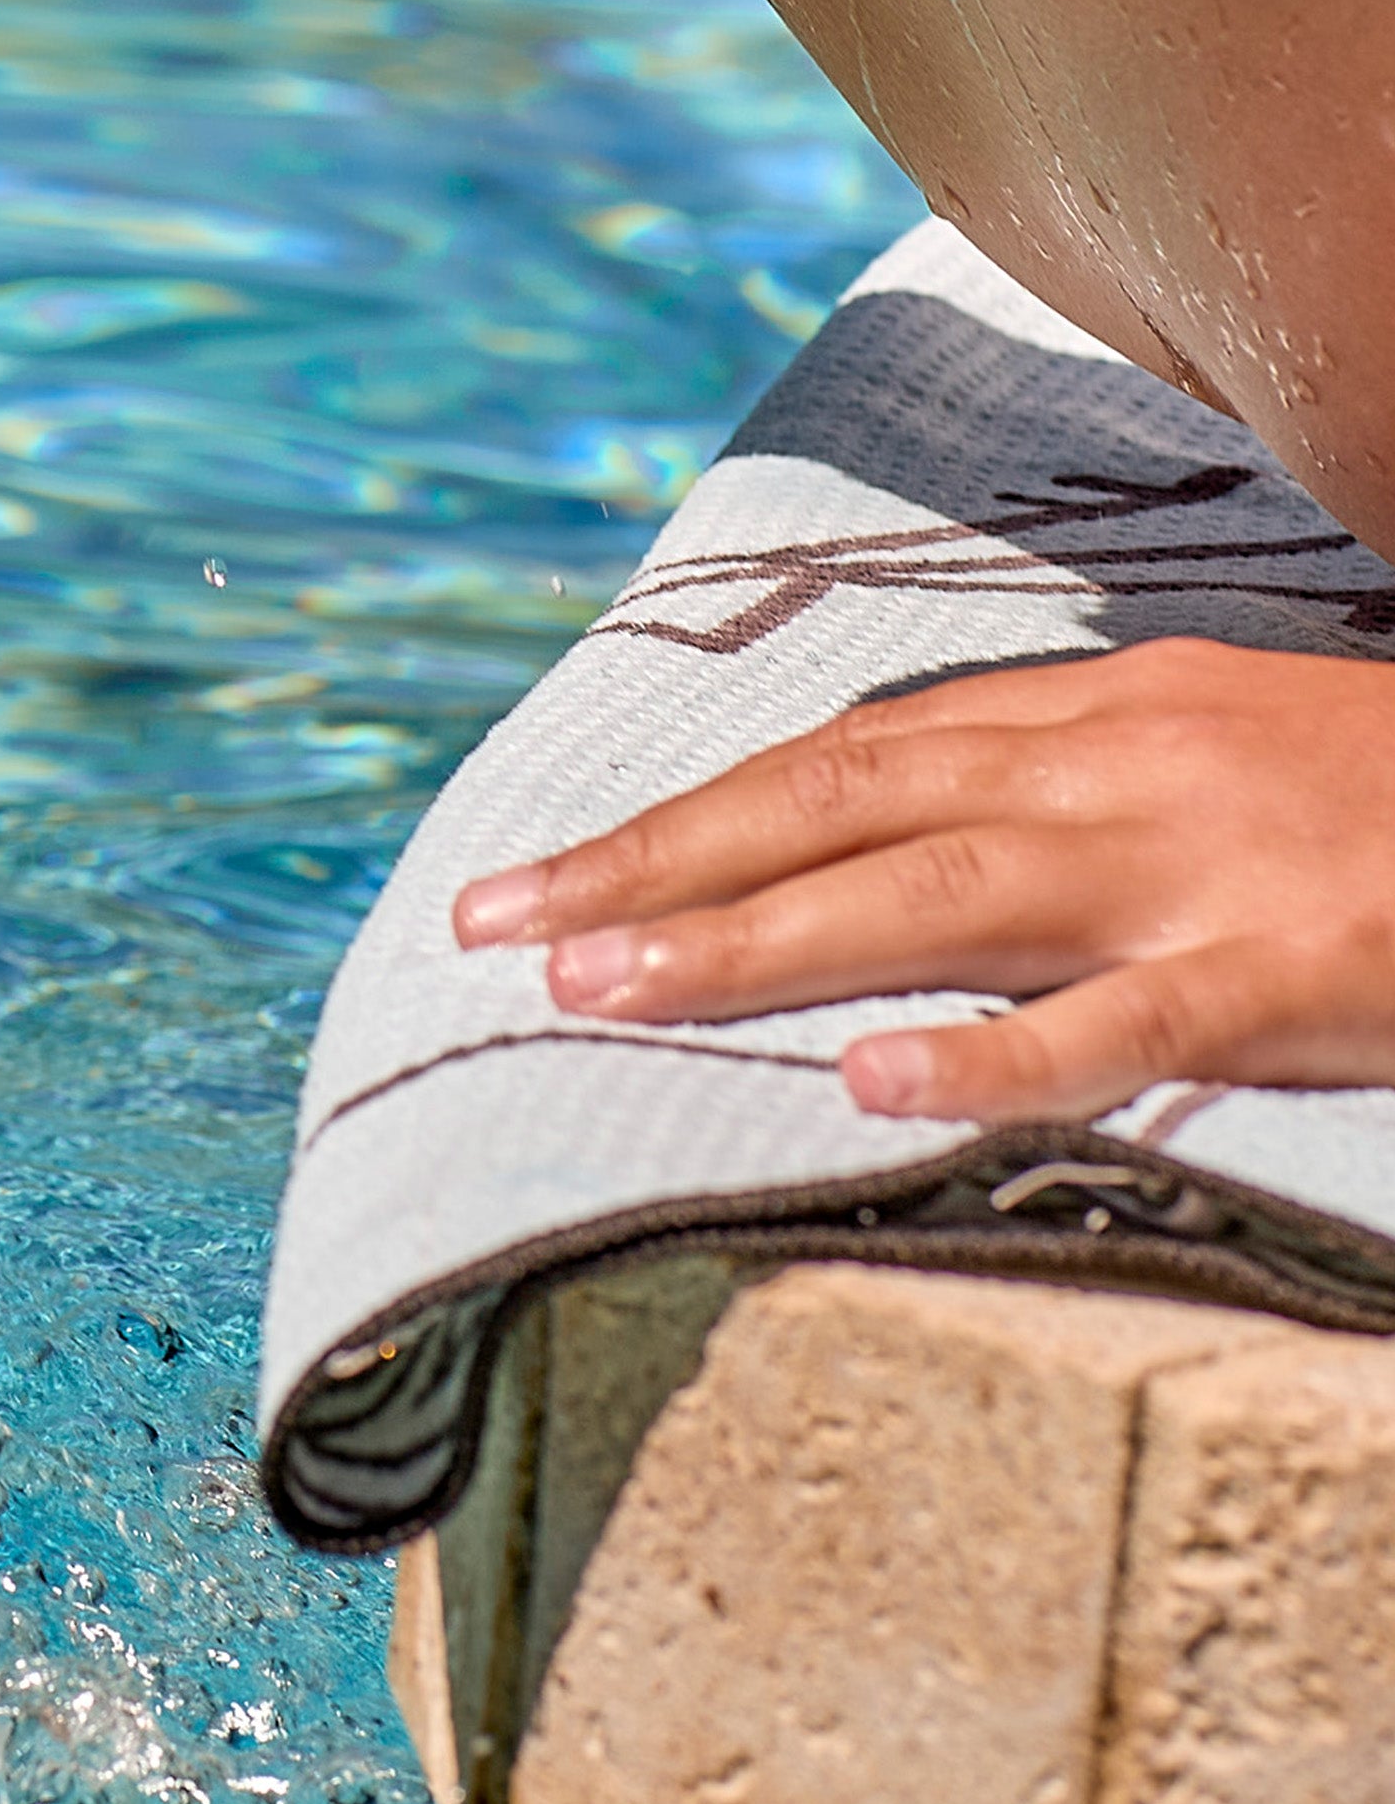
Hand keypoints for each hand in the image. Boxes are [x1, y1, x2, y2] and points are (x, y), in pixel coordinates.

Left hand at [452, 636, 1394, 1123]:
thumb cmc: (1382, 785)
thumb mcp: (1200, 738)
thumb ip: (1050, 769)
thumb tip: (888, 814)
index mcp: (1086, 716)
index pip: (834, 758)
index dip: (683, 815)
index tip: (545, 875)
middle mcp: (1109, 769)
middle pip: (834, 805)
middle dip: (654, 865)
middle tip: (498, 928)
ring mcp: (1194, 868)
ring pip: (928, 893)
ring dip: (753, 942)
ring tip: (603, 989)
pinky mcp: (1290, 970)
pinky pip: (1125, 1020)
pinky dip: (991, 1054)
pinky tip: (871, 1087)